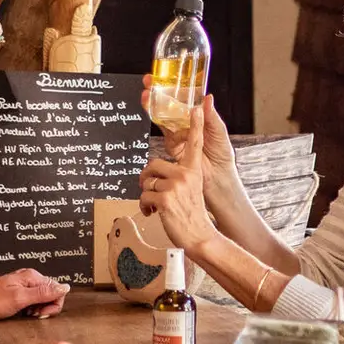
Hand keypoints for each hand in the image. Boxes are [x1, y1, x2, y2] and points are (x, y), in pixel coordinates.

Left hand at [0, 269, 69, 320]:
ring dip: (38, 309)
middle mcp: (30, 278)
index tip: (39, 313)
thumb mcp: (19, 299)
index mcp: (33, 277)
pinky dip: (30, 309)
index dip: (53, 305)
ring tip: (25, 313)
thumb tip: (65, 287)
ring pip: (43, 298)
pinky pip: (33, 301)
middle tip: (30, 314)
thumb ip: (43, 293)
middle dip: (46, 307)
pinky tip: (21, 312)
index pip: (59, 290)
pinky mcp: (17, 292)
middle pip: (52, 294)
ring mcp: (24, 285)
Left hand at [138, 102, 220, 256]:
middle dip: (147, 180)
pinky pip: (144, 196)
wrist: (199, 236)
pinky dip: (145, 207)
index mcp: (193, 170)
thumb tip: (155, 174)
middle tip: (152, 191)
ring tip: (156, 206)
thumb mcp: (191, 189)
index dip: (195, 124)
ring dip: (147, 196)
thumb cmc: (192, 213)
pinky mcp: (165, 198)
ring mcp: (176, 186)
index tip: (197, 107)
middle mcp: (186, 174)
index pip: (194, 143)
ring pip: (147, 182)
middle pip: (153, 165)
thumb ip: (179, 177)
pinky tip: (153, 213)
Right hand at [142, 83, 237, 186]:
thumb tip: (207, 98)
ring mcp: (177, 133)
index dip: (174, 87)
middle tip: (148, 81)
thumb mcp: (219, 131)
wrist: (218, 177)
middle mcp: (185, 123)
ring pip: (162, 116)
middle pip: (168, 104)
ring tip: (147, 95)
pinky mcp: (172, 146)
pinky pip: (165, 132)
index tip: (166, 77)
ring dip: (153, 104)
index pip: (184, 98)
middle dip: (156, 92)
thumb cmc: (223, 153)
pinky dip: (161, 123)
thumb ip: (211, 116)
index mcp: (198, 116)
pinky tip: (160, 114)